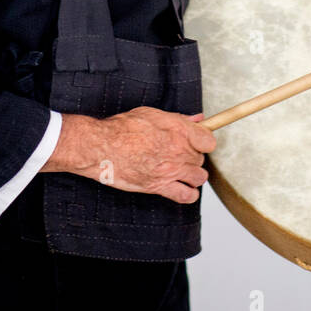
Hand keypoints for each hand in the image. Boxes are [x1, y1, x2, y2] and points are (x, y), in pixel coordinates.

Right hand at [41, 107, 215, 203]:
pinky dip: (188, 194)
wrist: (101, 147)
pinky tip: (183, 188)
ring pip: (199, 177)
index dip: (203, 141)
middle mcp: (178, 151)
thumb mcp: (152, 114)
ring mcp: (171, 170)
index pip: (209, 140)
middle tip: (179, 154)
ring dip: (193, 174)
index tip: (197, 141)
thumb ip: (178, 118)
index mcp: (178, 130)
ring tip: (181, 170)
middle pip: (201, 159)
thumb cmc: (121, 128)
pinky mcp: (160, 187)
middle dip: (193, 156)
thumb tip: (198, 119)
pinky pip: (186, 196)